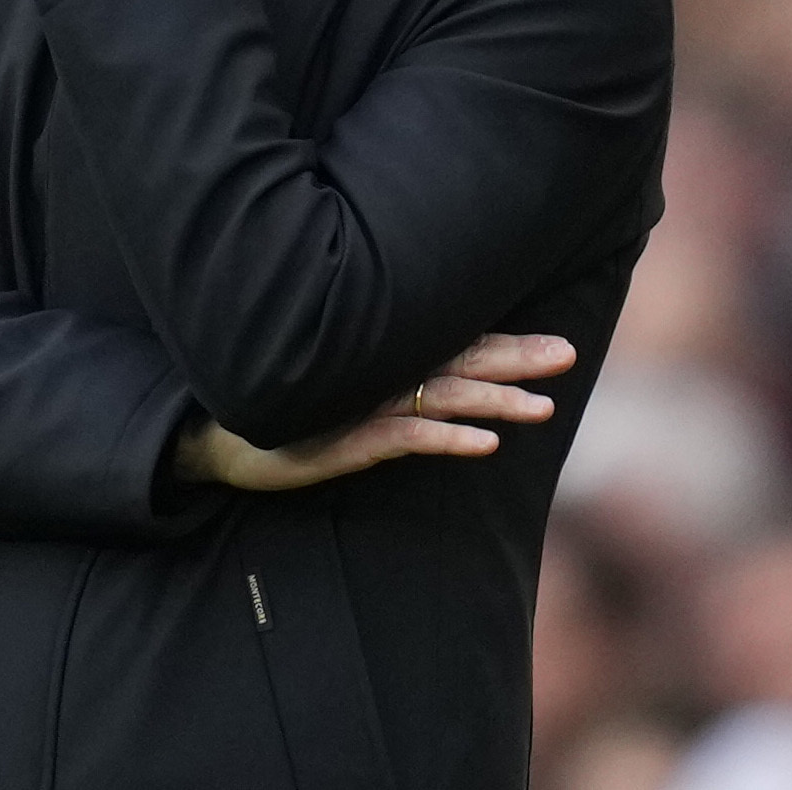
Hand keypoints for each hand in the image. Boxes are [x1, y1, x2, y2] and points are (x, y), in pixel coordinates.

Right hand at [171, 334, 577, 492]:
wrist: (224, 438)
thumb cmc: (292, 415)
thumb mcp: (349, 397)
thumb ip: (395, 387)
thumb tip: (450, 391)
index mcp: (389, 363)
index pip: (459, 349)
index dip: (508, 347)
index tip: (559, 346)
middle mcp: (383, 376)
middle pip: (461, 364)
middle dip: (516, 359)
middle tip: (567, 354)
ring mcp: (366, 406)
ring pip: (443, 398)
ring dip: (493, 401)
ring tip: (541, 406)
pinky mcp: (348, 439)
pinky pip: (406, 437)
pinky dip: (446, 440)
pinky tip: (483, 446)